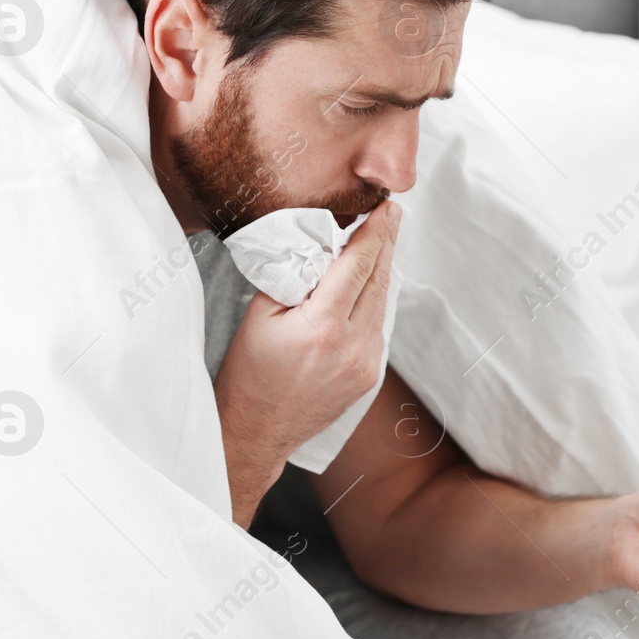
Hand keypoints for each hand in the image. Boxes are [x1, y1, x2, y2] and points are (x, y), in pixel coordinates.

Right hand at [214, 199, 399, 524]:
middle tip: (390, 212)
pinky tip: (368, 282)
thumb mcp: (259, 315)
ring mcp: (366, 364)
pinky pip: (378, 325)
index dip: (375, 232)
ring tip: (380, 240)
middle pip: (378, 280)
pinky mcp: (369, 376)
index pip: (359, 265)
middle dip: (385, 243)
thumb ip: (293, 277)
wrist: (256, 431)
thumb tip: (320, 242)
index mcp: (323, 327)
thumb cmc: (248, 373)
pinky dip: (374, 299)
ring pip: (382, 302)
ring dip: (381, 270)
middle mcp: (353, 346)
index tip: (386, 207)